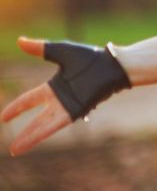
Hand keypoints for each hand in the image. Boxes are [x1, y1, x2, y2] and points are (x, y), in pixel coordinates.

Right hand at [1, 36, 132, 155]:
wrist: (111, 65)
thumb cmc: (91, 57)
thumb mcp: (60, 51)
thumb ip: (40, 49)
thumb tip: (19, 41)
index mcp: (54, 86)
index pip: (30, 100)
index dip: (17, 108)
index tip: (4, 117)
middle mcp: (60, 100)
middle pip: (37, 119)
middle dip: (24, 132)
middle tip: (12, 147)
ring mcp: (67, 107)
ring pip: (43, 126)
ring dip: (29, 138)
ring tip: (15, 150)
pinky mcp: (74, 112)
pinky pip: (53, 126)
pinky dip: (40, 134)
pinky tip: (30, 142)